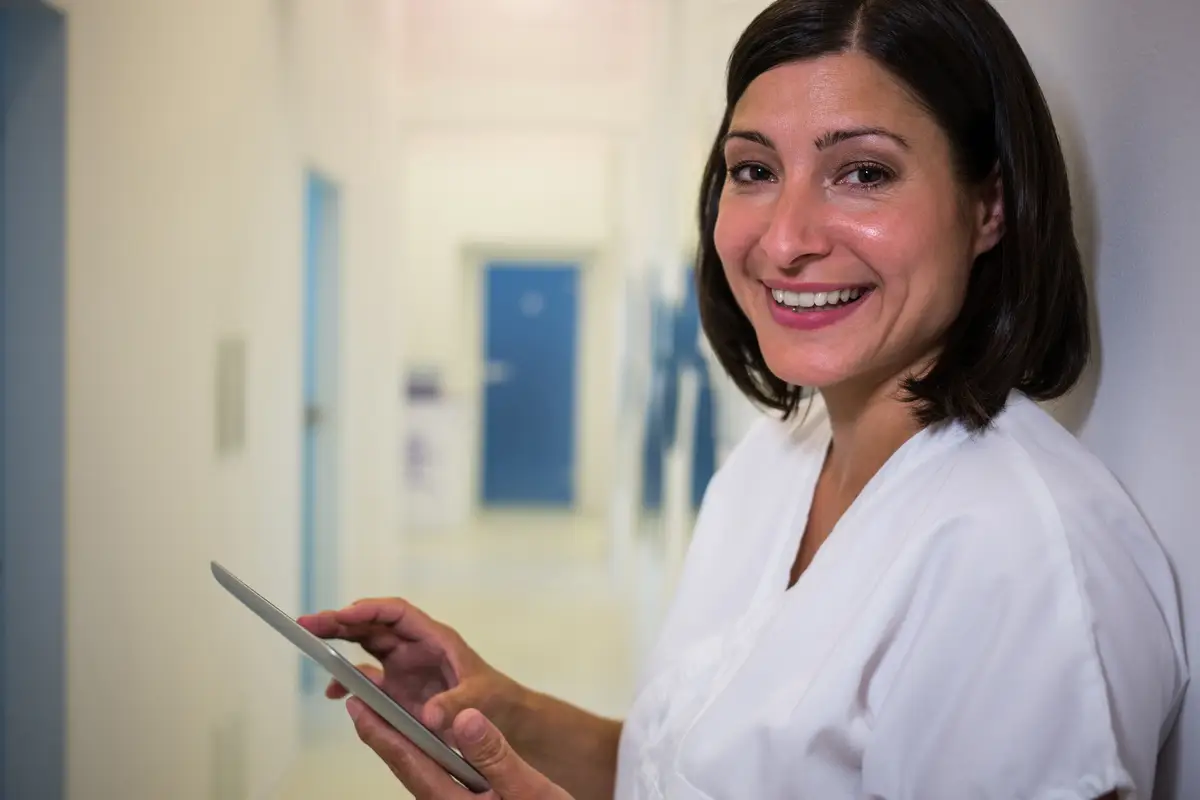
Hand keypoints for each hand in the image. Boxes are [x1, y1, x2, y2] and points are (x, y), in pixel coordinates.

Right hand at [297, 598, 527, 748]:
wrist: (502, 717)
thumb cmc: (496, 697)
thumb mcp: (481, 697)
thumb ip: (458, 703)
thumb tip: (432, 715)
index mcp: (435, 638)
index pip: (397, 614)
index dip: (370, 610)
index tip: (344, 615)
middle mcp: (415, 646)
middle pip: (373, 624)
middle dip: (341, 621)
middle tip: (308, 623)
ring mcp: (404, 666)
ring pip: (365, 645)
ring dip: (338, 643)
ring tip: (310, 643)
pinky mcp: (398, 688)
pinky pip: (367, 677)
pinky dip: (348, 681)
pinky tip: (334, 692)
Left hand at [347, 699, 571, 798]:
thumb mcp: (529, 790)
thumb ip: (496, 756)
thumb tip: (464, 716)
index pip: (409, 760)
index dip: (381, 731)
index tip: (358, 704)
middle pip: (407, 766)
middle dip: (383, 733)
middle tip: (361, 699)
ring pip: (419, 772)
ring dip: (401, 742)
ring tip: (385, 714)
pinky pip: (435, 777)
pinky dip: (423, 754)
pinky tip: (426, 742)